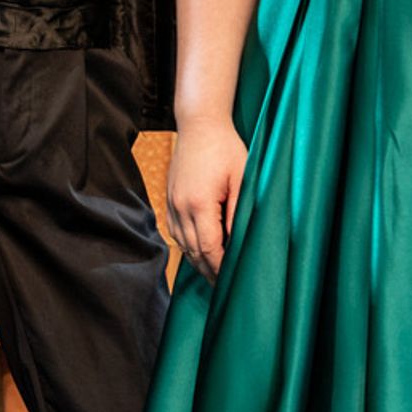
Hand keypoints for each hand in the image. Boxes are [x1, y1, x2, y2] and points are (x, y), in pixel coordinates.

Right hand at [167, 120, 247, 273]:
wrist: (199, 125)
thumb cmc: (225, 148)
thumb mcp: (241, 178)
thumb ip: (238, 212)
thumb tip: (238, 242)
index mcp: (199, 203)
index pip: (209, 248)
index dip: (220, 267)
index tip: (232, 281)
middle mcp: (180, 207)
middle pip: (193, 251)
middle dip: (209, 271)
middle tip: (224, 286)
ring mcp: (171, 204)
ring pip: (182, 244)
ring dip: (197, 261)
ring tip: (213, 274)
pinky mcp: (169, 200)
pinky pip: (175, 232)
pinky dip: (187, 246)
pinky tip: (198, 252)